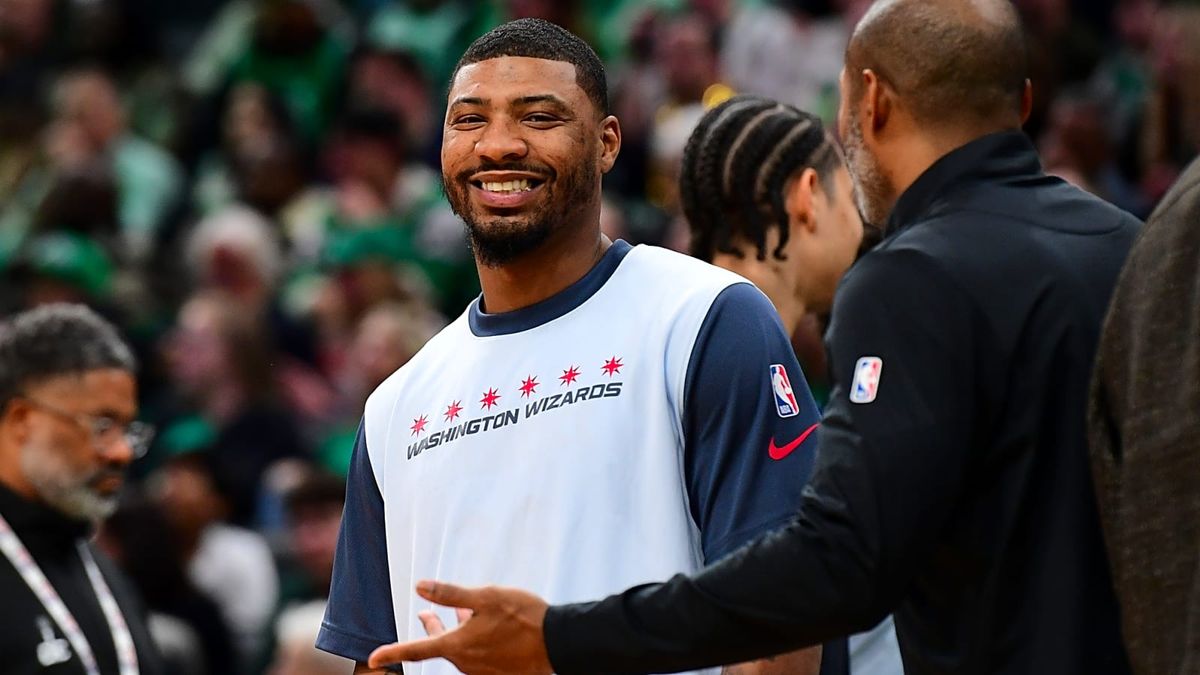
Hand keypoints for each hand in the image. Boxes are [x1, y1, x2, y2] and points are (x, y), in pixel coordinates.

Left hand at [367, 580, 553, 674]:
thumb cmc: (522, 618)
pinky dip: (474, 638)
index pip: (416, 650)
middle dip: (430, 629)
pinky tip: (483, 624)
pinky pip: (478, 653)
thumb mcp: (486, 597)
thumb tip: (419, 586)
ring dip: (455, 630)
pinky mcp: (498, 671)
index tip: (373, 658)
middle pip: (440, 646)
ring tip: (458, 613)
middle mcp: (466, 663)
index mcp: (457, 646)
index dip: (392, 652)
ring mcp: (483, 670)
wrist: (557, 643)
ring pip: (461, 648)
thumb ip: (450, 594)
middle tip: (423, 618)